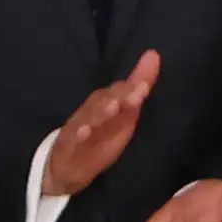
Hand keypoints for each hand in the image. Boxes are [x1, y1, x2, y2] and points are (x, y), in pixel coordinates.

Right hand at [44, 49, 161, 200]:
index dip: (132, 88)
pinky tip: (85, 131)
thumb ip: (139, 87)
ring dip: (100, 112)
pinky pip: (72, 139)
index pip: (119, 91)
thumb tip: (154, 54)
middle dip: (120, 96)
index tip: (145, 85)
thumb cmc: (101, 135)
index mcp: (106, 103)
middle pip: (104, 100)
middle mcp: (91, 111)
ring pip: (88, 117)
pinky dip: (78, 134)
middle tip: (137, 93)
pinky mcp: (67, 145)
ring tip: (114, 107)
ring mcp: (78, 127)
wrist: (68, 167)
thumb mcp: (125, 114)